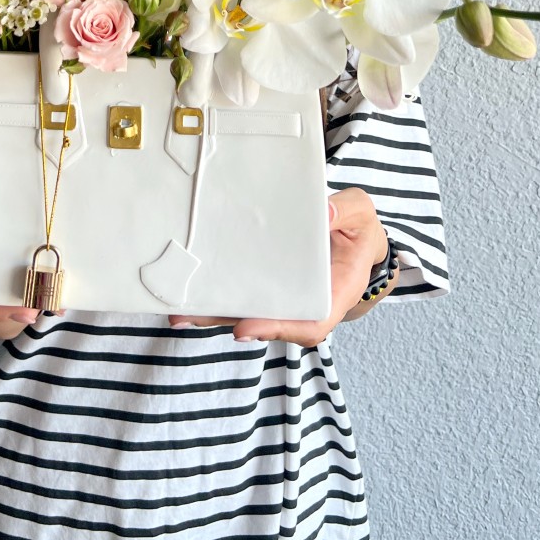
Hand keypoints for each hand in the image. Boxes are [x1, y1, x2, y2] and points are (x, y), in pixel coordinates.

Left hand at [166, 188, 388, 346]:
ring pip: (249, 313)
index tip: (247, 328)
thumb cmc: (358, 227)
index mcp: (336, 291)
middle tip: (193, 316)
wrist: (355, 237)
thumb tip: (324, 212)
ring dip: (214, 315)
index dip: (279, 329)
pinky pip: (244, 296)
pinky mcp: (269, 286)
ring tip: (178, 312)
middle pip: (268, 323)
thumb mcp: (361, 212)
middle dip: (229, 323)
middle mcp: (307, 302)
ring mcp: (285, 297)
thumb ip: (346, 210)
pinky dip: (217, 299)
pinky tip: (186, 295)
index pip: (310, 322)